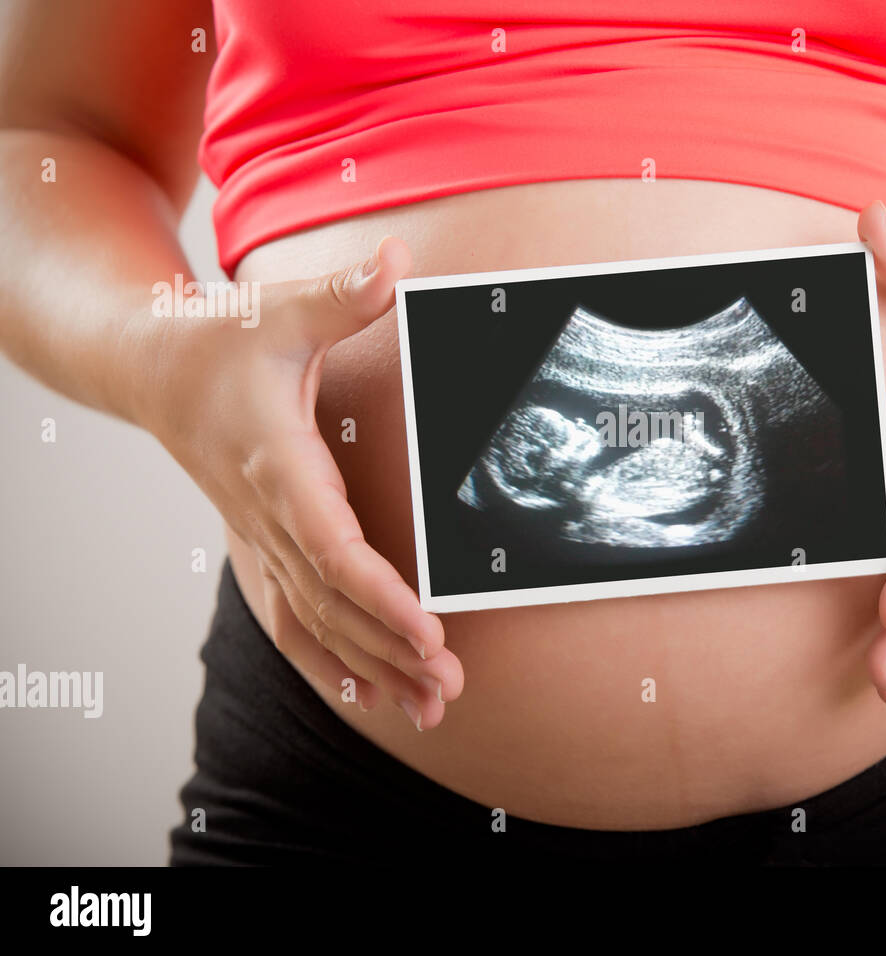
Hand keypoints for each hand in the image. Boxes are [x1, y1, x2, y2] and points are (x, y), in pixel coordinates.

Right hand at [140, 236, 461, 729]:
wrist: (149, 369)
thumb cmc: (218, 341)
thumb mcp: (279, 310)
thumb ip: (341, 296)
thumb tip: (395, 262)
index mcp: (277, 466)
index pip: (334, 549)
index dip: (382, 595)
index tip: (430, 630)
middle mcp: (268, 515)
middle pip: (333, 603)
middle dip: (391, 650)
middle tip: (450, 688)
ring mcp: (262, 537)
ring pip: (316, 621)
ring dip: (370, 666)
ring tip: (428, 707)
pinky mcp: (265, 543)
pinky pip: (296, 616)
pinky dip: (332, 658)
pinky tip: (371, 690)